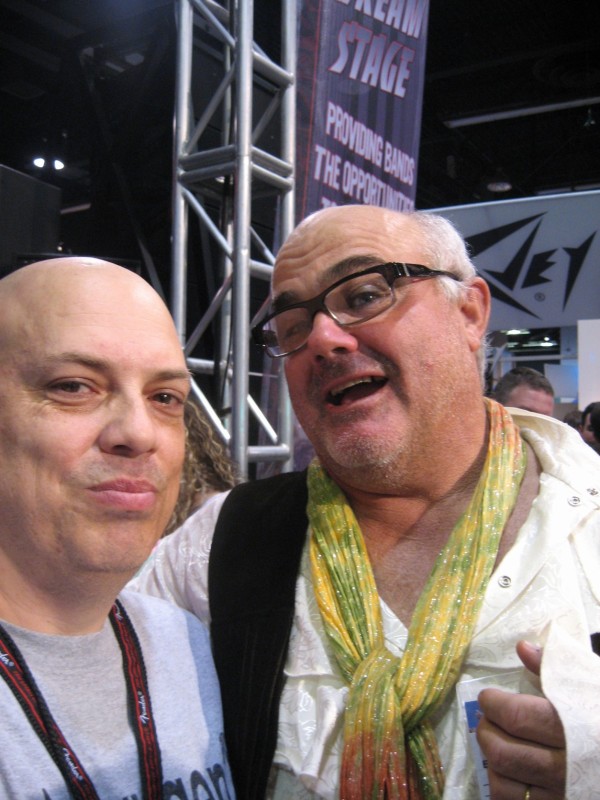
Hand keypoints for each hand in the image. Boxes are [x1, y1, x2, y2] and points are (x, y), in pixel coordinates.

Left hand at [476, 641, 565, 798]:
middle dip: (487, 730)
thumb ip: (556, 668)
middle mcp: (568, 766)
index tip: (489, 697)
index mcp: (576, 727)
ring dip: (491, 759)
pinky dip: (502, 786)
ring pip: (504, 782)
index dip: (493, 704)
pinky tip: (509, 771)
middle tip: (488, 718)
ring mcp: (562, 793)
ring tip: (497, 742)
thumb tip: (522, 648)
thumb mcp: (591, 687)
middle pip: (504, 752)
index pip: (517, 717)